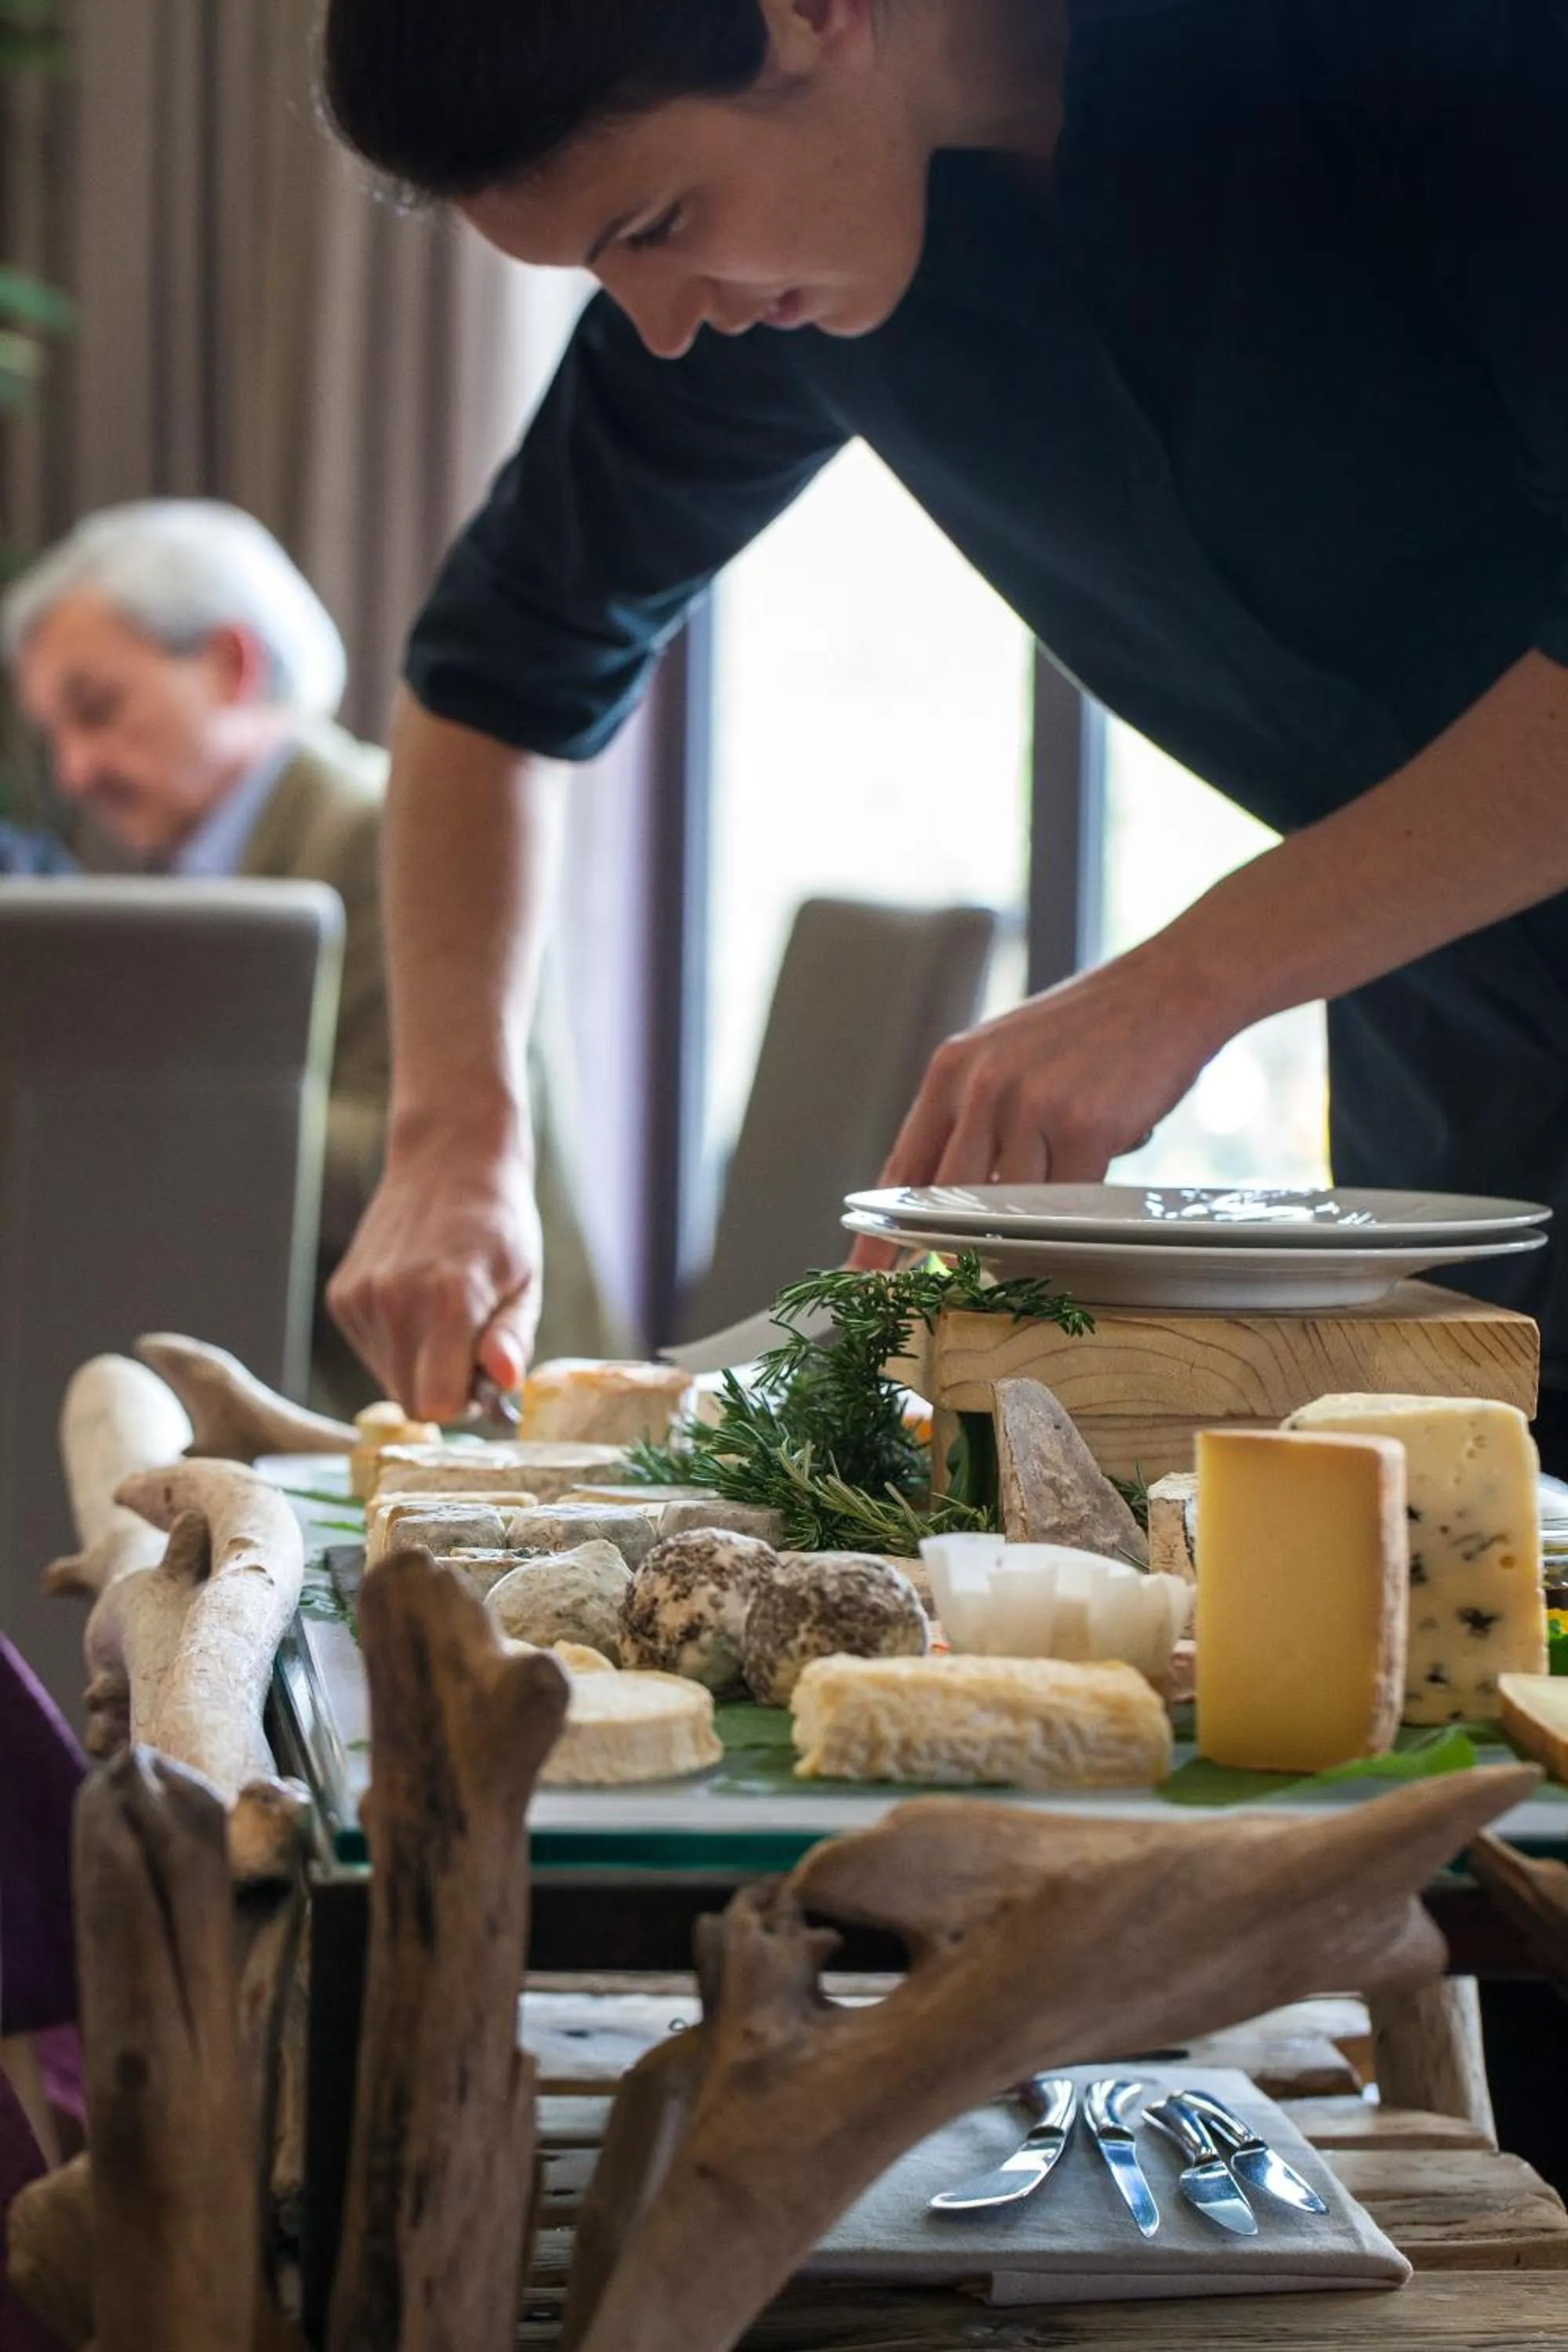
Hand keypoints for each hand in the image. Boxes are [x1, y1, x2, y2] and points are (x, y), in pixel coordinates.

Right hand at [327, 1121, 543, 1419]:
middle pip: (411, 1401)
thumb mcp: (525, 1282)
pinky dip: (397, 1342)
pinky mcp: (341, 1296)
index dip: (464, 1403)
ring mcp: (361, 1297)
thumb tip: (505, 1381)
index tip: (482, 1376)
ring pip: (388, 1379)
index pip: (436, 1404)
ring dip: (419, 1364)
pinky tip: (417, 1302)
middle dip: (442, 1388)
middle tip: (468, 1346)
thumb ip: (512, 1337)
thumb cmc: (498, 1226)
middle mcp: (395, 1299)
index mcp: (449, 1298)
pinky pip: (372, 1351)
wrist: (447, 1161)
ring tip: (444, 1315)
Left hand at [849, 944, 1227, 1268]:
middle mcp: (983, 1086)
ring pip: (1014, 1205)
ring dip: (1037, 1212)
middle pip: (949, 1198)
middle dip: (951, 1243)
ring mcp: (1031, 1106)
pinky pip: (1070, 1200)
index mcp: (953, 1069)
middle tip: (955, 1272)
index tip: (862, 1269)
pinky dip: (1082, 1202)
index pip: (905, 1166)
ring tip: (1066, 1172)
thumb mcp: (1006, 1057)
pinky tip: (1099, 1162)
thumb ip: (973, 1118)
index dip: (884, 1228)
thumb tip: (950, 1195)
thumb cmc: (1092, 1029)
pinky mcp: (1084, 1126)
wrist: (1168, 987)